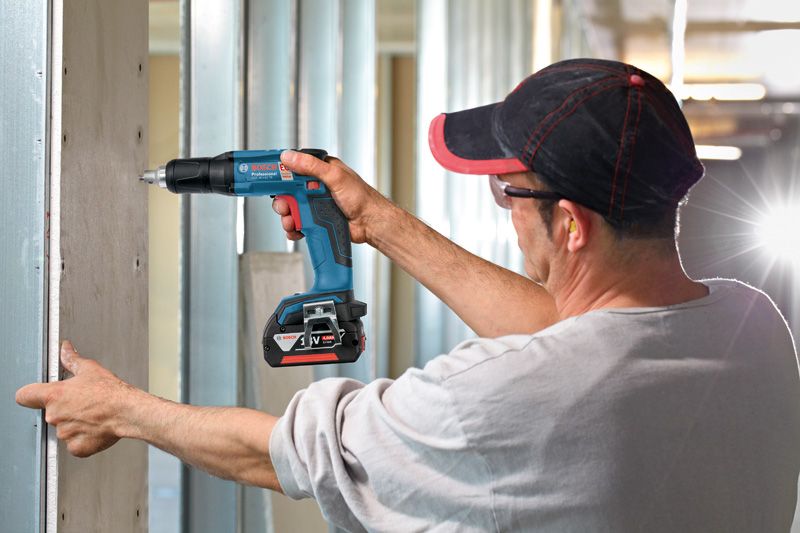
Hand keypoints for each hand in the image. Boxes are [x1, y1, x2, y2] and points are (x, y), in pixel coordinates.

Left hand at [15, 341, 135, 457]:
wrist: (128, 411)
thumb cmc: (111, 392)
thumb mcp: (91, 369)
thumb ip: (72, 360)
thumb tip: (65, 350)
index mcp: (54, 395)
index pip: (24, 396)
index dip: (30, 395)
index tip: (36, 395)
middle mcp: (54, 416)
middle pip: (50, 412)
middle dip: (64, 409)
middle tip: (83, 403)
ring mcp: (64, 433)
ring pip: (64, 428)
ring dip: (74, 423)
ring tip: (93, 415)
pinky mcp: (76, 447)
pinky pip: (75, 443)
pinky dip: (84, 438)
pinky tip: (96, 427)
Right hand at [273, 150, 392, 244]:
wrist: (371, 223)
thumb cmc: (361, 197)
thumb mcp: (335, 176)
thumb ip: (311, 166)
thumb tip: (289, 157)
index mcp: (320, 172)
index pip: (294, 168)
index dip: (280, 173)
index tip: (268, 177)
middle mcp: (316, 187)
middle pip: (288, 192)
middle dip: (282, 200)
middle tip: (284, 206)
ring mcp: (316, 204)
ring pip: (292, 209)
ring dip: (287, 216)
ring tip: (291, 221)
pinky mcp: (317, 220)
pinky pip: (299, 224)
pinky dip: (294, 228)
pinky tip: (296, 230)